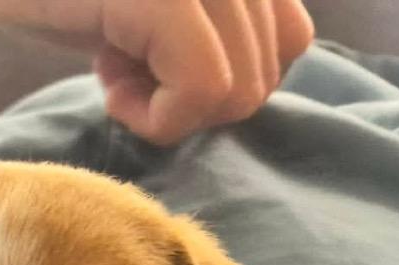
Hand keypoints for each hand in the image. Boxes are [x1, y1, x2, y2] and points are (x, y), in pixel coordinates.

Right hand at [0, 0, 313, 144]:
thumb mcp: (146, 16)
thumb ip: (211, 28)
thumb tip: (250, 87)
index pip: (292, 42)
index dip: (224, 78)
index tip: (156, 59)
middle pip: (264, 77)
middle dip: (190, 100)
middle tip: (126, 63)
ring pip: (237, 92)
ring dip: (167, 108)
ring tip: (113, 65)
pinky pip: (200, 91)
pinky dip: (153, 116)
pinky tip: (106, 83)